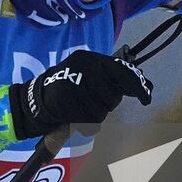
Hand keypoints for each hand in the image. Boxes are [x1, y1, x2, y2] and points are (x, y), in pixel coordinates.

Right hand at [8, 50, 152, 138]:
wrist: (36, 100)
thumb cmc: (66, 87)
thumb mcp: (86, 73)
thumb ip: (107, 75)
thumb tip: (137, 81)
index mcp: (89, 58)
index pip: (121, 70)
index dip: (135, 84)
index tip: (146, 97)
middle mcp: (84, 68)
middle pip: (113, 94)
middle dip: (107, 102)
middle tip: (91, 102)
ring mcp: (76, 84)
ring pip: (103, 108)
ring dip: (96, 113)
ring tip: (80, 108)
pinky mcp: (68, 101)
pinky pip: (91, 118)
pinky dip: (86, 122)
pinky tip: (75, 116)